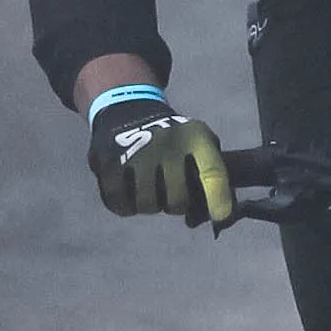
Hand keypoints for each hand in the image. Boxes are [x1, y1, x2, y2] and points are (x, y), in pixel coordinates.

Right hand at [88, 92, 235, 227]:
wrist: (128, 109)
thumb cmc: (172, 143)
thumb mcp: (198, 147)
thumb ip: (211, 183)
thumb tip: (204, 221)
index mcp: (196, 137)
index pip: (212, 172)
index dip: (220, 199)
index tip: (221, 217)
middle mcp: (167, 141)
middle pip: (178, 201)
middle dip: (175, 205)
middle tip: (168, 191)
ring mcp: (137, 151)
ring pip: (148, 205)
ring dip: (149, 205)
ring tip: (147, 187)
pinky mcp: (109, 161)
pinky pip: (120, 204)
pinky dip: (124, 206)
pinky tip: (128, 193)